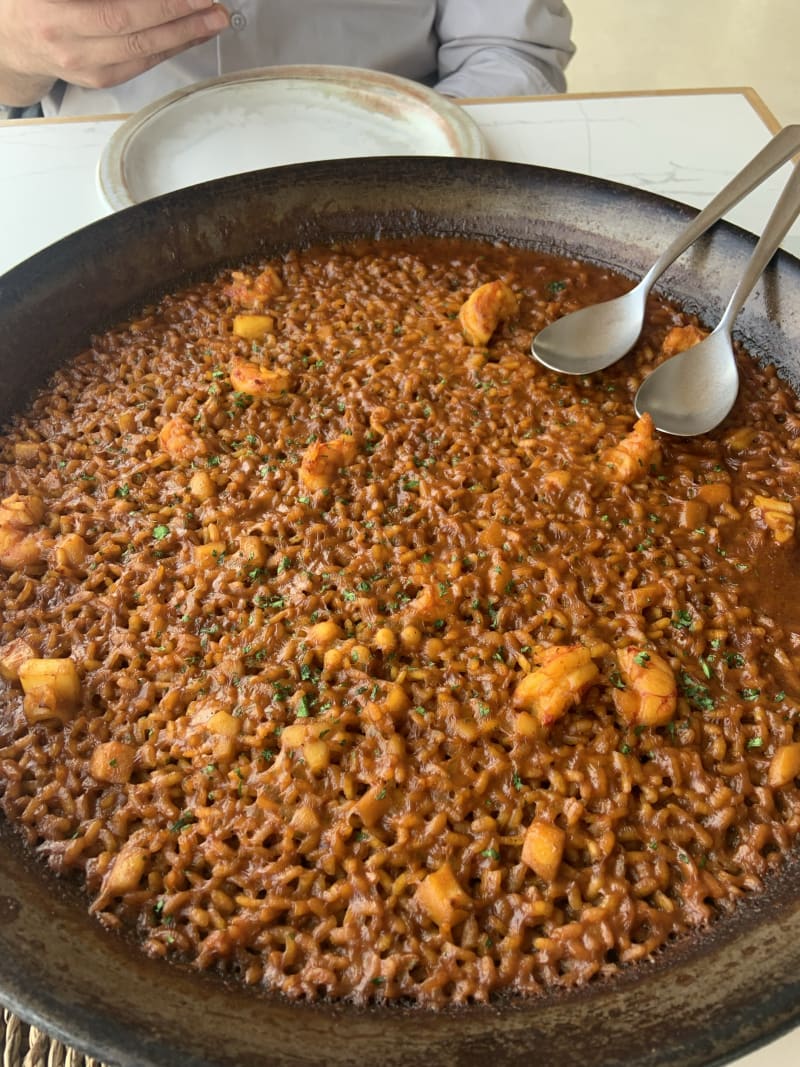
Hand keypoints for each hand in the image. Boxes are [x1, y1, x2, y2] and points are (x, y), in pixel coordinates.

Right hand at [0, 0, 229, 105]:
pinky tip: (190, 34)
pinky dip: (169, 47)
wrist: (11, 38)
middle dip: (180, 17)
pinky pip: (141, 63)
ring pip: (142, 52)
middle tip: (213, 6)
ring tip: (213, 19)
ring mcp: (84, 66)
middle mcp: (67, 41)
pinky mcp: (97, 79)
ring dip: (184, 35)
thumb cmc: (33, 2)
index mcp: (53, 11)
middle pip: (134, 31)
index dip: (158, 3)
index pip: (117, 9)